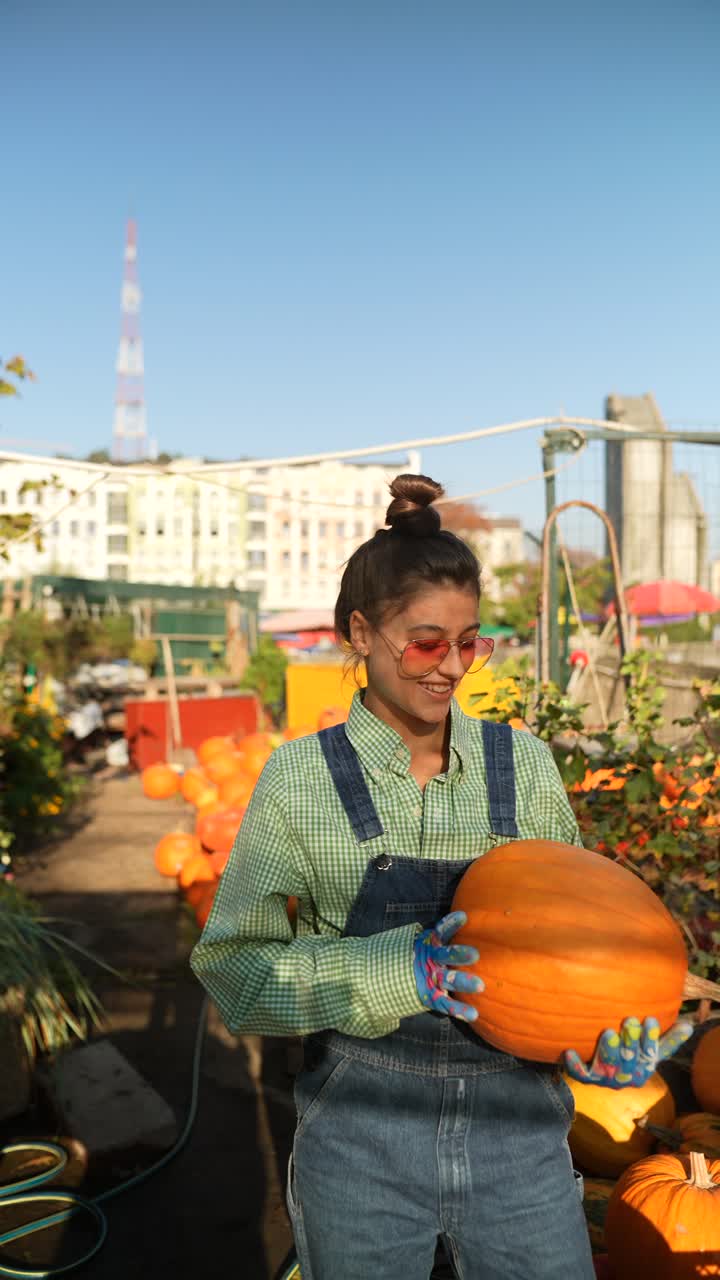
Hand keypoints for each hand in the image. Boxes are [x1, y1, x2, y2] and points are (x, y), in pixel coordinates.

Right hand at [413, 910, 483, 1022]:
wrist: (393, 976)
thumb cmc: (422, 954)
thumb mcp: (428, 941)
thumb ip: (446, 933)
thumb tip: (476, 913)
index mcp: (431, 943)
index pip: (441, 930)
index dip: (450, 923)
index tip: (463, 916)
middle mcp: (432, 959)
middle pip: (446, 955)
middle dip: (459, 954)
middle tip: (475, 954)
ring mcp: (432, 978)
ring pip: (447, 979)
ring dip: (463, 982)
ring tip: (481, 986)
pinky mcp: (431, 996)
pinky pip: (444, 1004)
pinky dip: (458, 1009)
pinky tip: (473, 1015)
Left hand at [564, 1015, 692, 1087]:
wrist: (601, 1074)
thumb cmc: (631, 1056)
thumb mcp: (651, 1051)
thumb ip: (668, 1040)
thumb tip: (688, 1026)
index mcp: (643, 1070)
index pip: (650, 1055)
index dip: (651, 1039)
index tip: (650, 1019)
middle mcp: (626, 1078)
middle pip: (630, 1060)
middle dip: (631, 1041)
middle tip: (630, 1021)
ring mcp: (606, 1079)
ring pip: (608, 1067)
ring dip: (608, 1051)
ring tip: (608, 1033)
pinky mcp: (587, 1079)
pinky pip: (580, 1075)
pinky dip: (575, 1065)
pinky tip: (569, 1052)